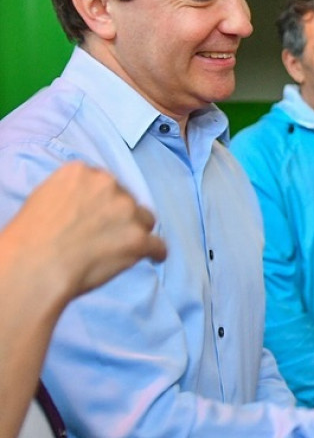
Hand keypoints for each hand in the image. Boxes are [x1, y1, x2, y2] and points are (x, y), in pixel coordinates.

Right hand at [12, 162, 165, 303]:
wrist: (36, 265)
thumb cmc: (30, 238)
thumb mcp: (44, 198)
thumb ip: (72, 194)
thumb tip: (85, 204)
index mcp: (81, 172)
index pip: (105, 183)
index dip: (105, 200)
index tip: (101, 213)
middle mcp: (108, 186)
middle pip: (127, 199)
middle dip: (120, 216)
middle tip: (107, 234)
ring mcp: (126, 212)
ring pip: (145, 220)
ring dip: (137, 232)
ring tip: (123, 248)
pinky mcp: (138, 238)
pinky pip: (158, 245)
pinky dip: (156, 252)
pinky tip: (154, 257)